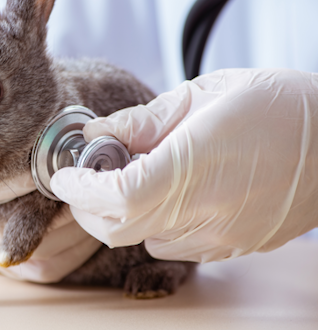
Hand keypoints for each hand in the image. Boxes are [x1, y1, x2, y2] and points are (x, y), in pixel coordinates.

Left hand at [51, 69, 317, 262]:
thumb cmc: (275, 106)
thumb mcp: (203, 94)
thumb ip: (141, 120)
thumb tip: (95, 134)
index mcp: (195, 165)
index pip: (119, 196)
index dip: (82, 189)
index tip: (65, 174)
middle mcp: (206, 211)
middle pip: (119, 230)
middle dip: (87, 207)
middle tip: (84, 178)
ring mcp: (221, 236)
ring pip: (142, 239)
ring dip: (120, 214)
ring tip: (131, 178)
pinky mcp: (233, 246)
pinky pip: (172, 244)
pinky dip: (152, 223)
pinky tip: (167, 193)